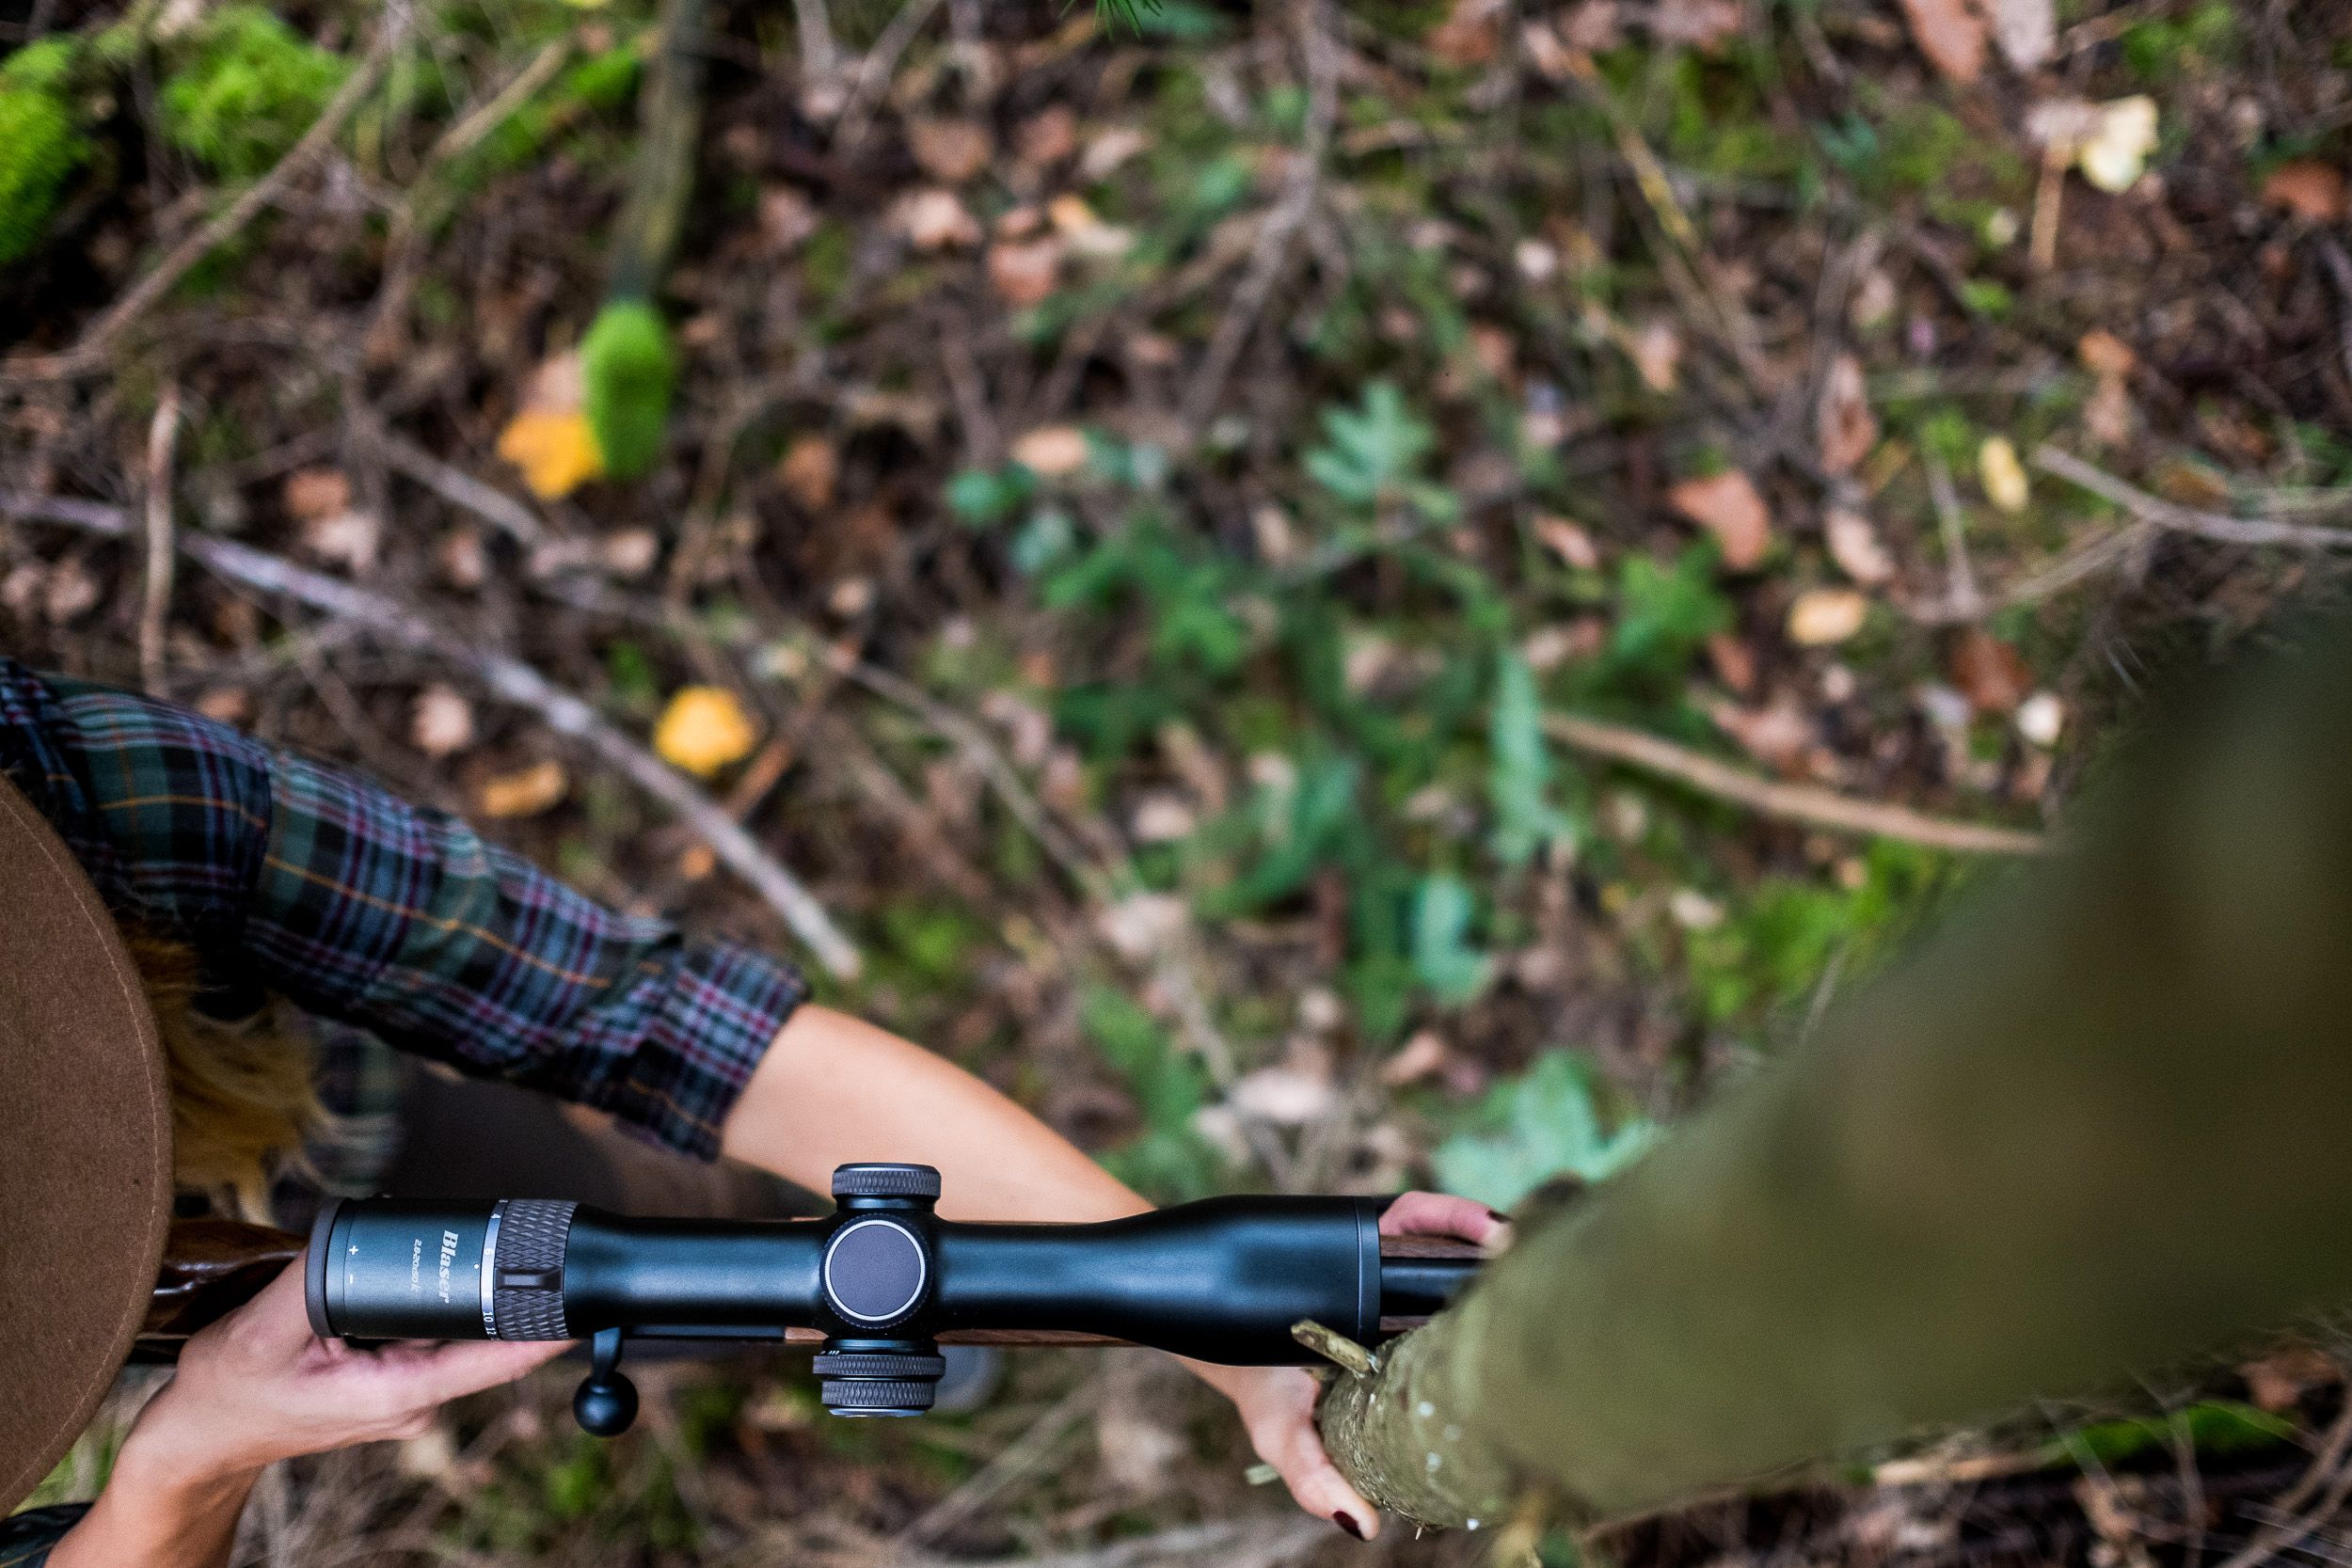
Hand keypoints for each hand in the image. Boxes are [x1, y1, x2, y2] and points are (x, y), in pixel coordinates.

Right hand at [52, 1251, 565, 1567]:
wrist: (201, 1436)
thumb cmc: (227, 1392)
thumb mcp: (259, 1331)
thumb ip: (315, 1281)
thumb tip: (357, 1233)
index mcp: (396, 1393)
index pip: (494, 1360)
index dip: (545, 1329)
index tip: (585, 1298)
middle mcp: (414, 1400)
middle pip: (486, 1338)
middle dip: (507, 1289)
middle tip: (524, 1237)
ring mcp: (408, 1393)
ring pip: (459, 1334)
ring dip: (465, 1295)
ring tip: (457, 1253)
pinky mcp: (394, 1381)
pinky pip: (433, 1337)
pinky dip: (435, 1306)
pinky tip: (417, 1281)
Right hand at [1195, 1192, 1507, 1541]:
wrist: (1210, 1322)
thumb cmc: (1263, 1386)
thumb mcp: (1285, 1438)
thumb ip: (1316, 1479)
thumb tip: (1364, 1528)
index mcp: (1403, 1369)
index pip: (1464, 1358)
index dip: (1499, 1354)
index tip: (1522, 1358)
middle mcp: (1410, 1319)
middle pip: (1473, 1299)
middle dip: (1509, 1293)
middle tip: (1534, 1293)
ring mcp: (1397, 1271)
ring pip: (1461, 1253)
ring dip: (1497, 1246)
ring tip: (1518, 1250)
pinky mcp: (1377, 1230)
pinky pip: (1423, 1216)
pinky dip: (1455, 1215)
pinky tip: (1486, 1227)